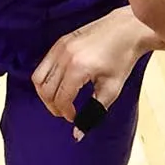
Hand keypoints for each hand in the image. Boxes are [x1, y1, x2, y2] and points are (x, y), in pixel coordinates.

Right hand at [31, 8, 154, 136]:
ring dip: (45, 94)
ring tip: (59, 101)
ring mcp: (60, 47)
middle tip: (65, 113)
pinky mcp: (59, 41)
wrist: (126, 30)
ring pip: (38, 78)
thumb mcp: (112, 89)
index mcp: (78, 68)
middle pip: (46, 90)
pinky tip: (59, 85)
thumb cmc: (122, 59)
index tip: (74, 118)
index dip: (65, 113)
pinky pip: (43, 65)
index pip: (61, 98)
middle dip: (53, 107)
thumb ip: (94, 111)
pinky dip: (45, 79)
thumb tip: (78, 134)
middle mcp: (64, 56)